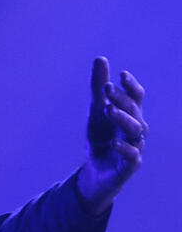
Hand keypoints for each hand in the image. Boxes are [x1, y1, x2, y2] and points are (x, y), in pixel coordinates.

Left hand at [77, 56, 146, 214]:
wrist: (95, 173)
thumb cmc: (100, 139)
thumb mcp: (95, 113)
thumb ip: (98, 88)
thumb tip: (100, 58)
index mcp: (130, 115)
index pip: (136, 98)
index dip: (131, 87)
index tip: (121, 75)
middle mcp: (136, 129)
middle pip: (134, 111)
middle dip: (122, 99)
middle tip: (107, 88)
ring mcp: (135, 146)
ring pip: (134, 130)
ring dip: (122, 118)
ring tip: (107, 109)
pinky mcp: (129, 166)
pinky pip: (131, 156)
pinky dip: (124, 148)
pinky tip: (112, 142)